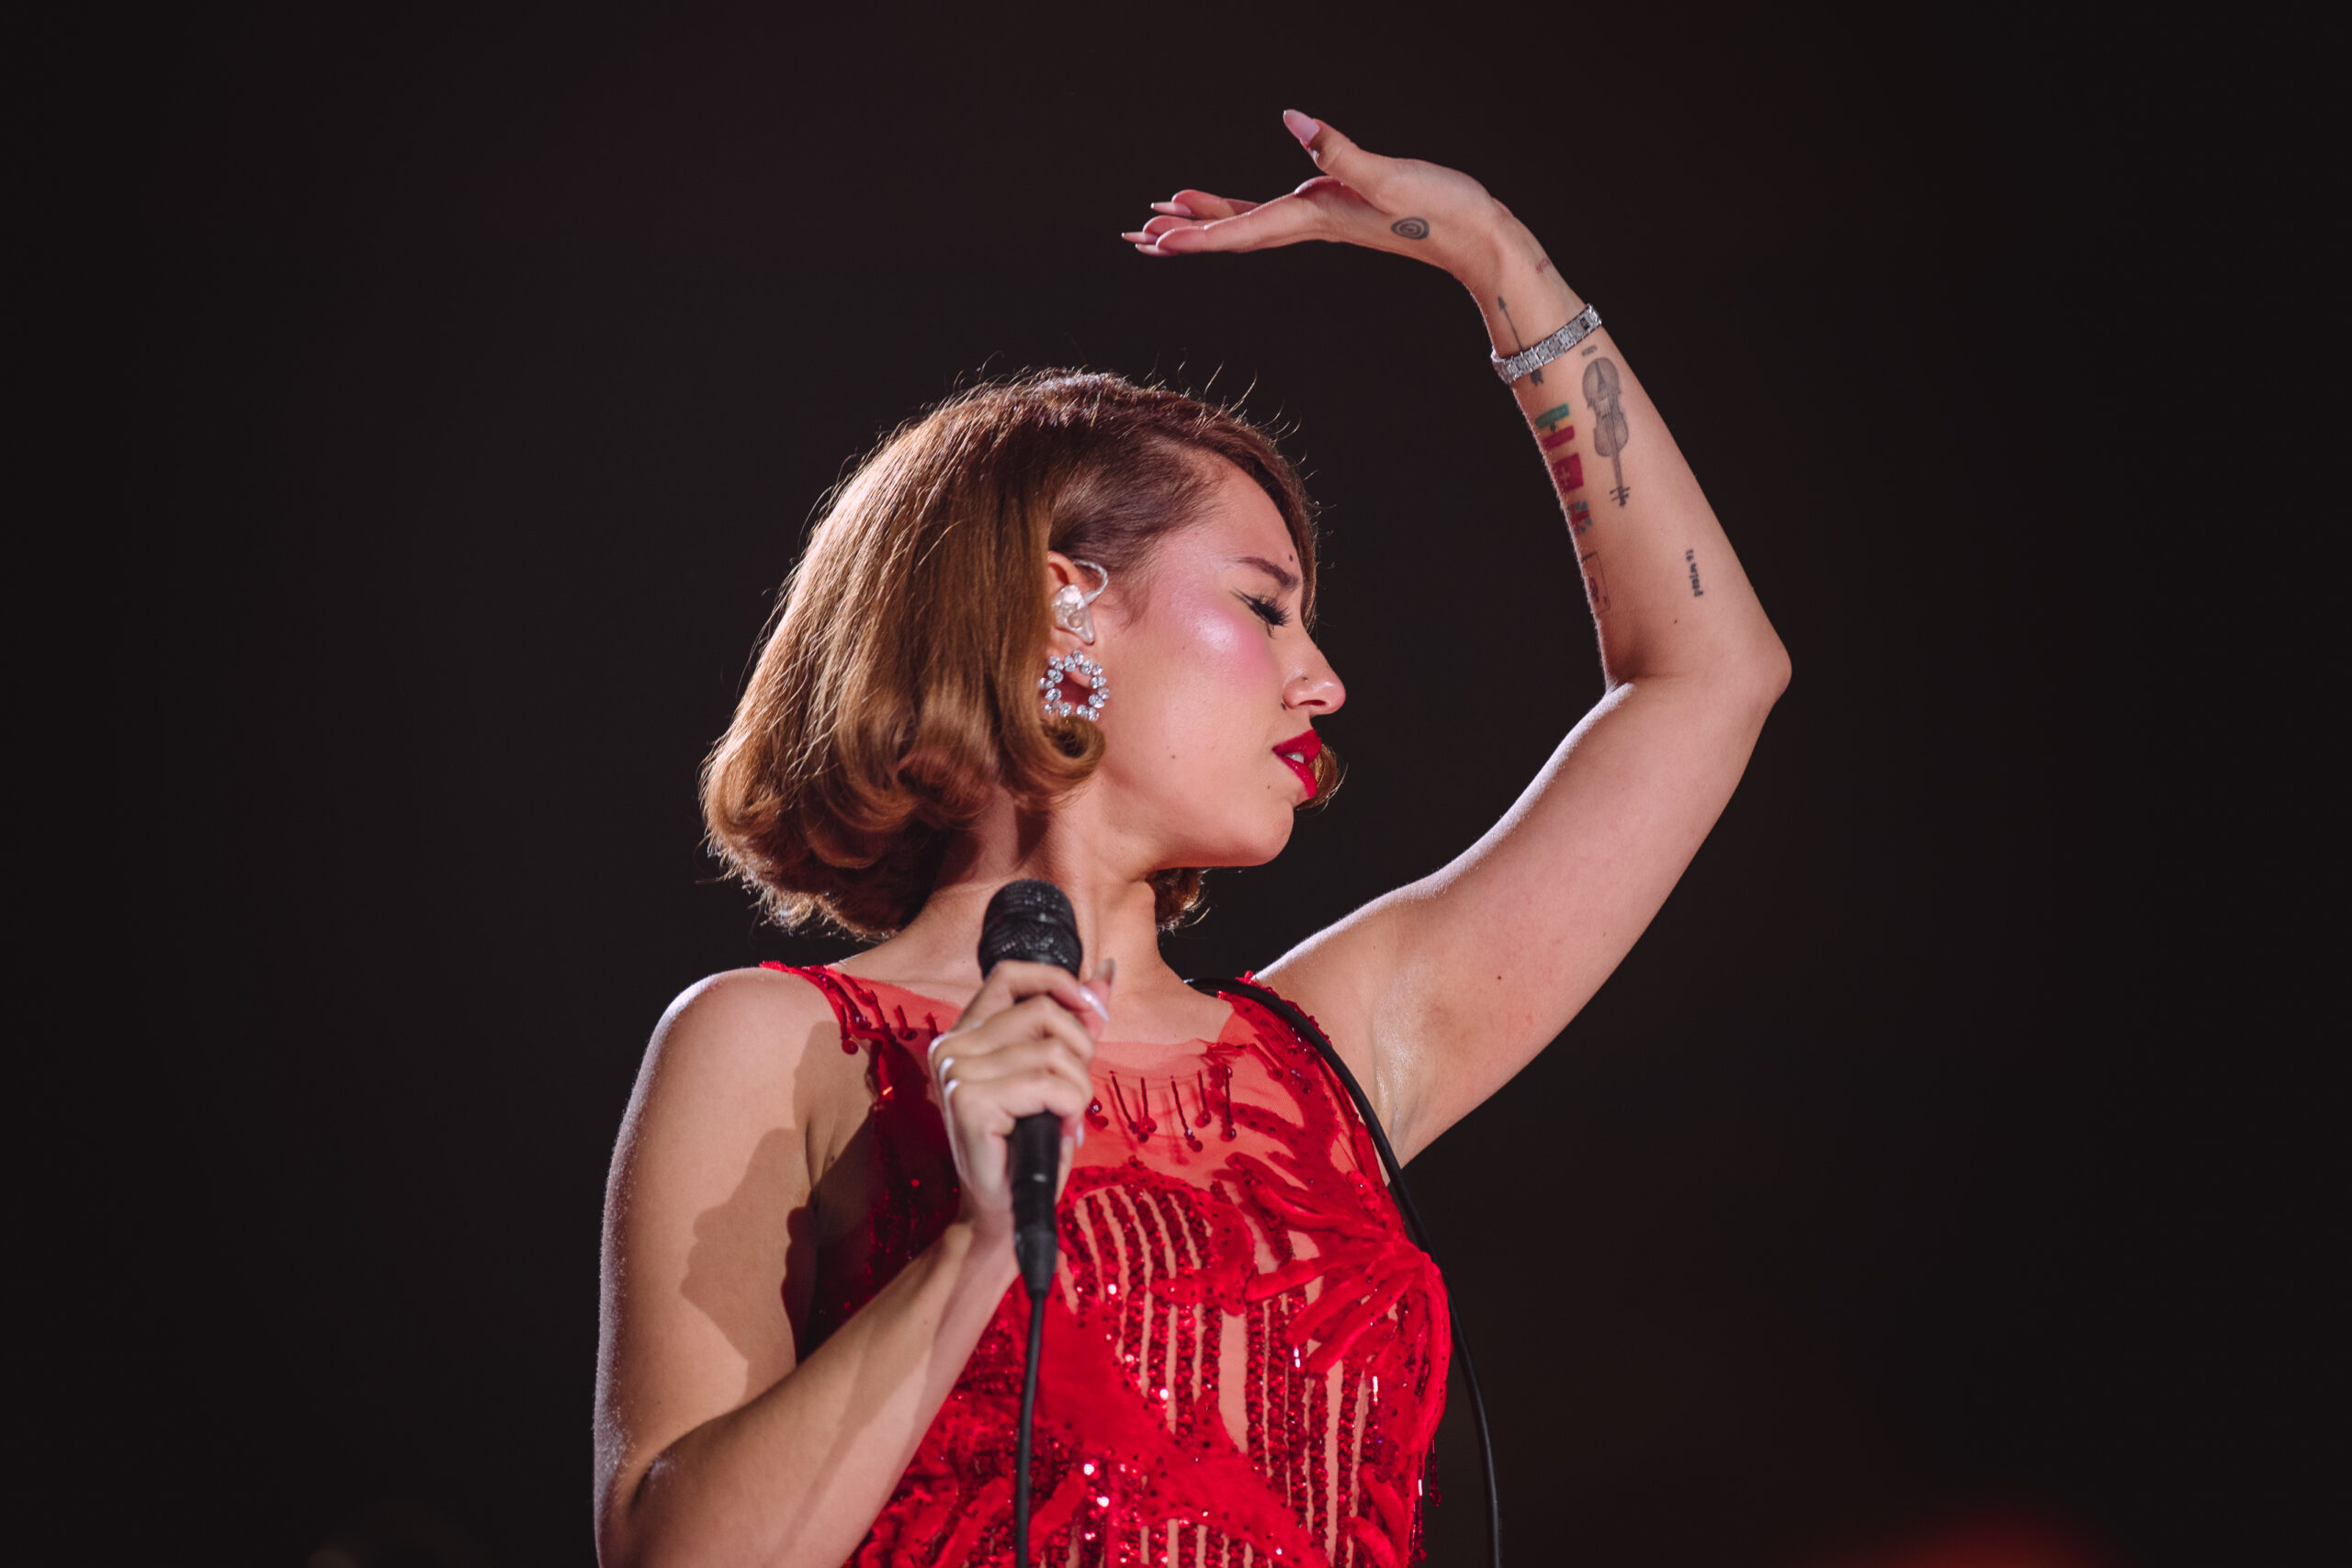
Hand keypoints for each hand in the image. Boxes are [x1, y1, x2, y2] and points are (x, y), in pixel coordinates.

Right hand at [927, 958, 1113, 1235]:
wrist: (1009, 1207)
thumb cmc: (1030, 1143)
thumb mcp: (1056, 1073)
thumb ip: (1075, 1022)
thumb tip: (1105, 972)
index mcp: (965, 1034)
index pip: (1010, 975)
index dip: (1057, 981)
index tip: (1091, 1008)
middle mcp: (951, 1046)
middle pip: (1043, 1011)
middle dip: (1080, 1050)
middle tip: (1075, 1093)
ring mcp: (956, 1073)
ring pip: (1052, 1051)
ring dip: (1078, 1089)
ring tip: (1065, 1117)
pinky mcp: (969, 1101)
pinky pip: (1047, 1084)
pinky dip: (1069, 1107)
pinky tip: (1059, 1129)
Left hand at [1121, 110, 1506, 280]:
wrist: (1475, 235)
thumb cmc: (1439, 208)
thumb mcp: (1387, 175)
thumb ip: (1338, 149)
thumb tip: (1294, 118)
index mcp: (1315, 216)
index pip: (1244, 229)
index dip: (1197, 232)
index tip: (1156, 238)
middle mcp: (1309, 221)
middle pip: (1232, 233)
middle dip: (1184, 235)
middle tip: (1135, 237)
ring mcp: (1320, 218)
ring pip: (1247, 224)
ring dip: (1205, 223)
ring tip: (1161, 221)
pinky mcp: (1334, 209)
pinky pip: (1271, 213)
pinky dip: (1239, 210)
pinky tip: (1225, 205)